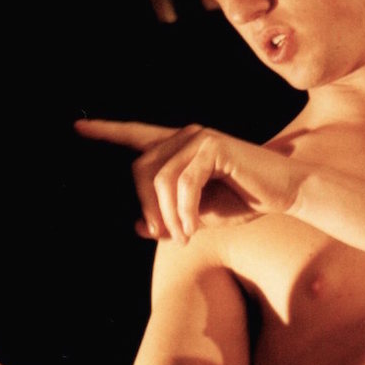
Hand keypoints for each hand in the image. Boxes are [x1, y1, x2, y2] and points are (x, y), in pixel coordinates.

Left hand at [74, 119, 308, 244]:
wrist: (286, 193)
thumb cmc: (244, 201)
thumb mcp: (199, 215)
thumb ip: (168, 217)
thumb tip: (136, 225)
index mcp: (180, 147)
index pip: (136, 136)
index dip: (107, 132)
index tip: (78, 129)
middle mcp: (187, 135)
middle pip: (141, 168)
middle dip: (147, 206)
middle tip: (165, 235)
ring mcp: (200, 138)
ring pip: (160, 179)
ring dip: (168, 215)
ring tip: (184, 235)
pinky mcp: (215, 147)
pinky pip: (183, 183)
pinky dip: (184, 211)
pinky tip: (193, 227)